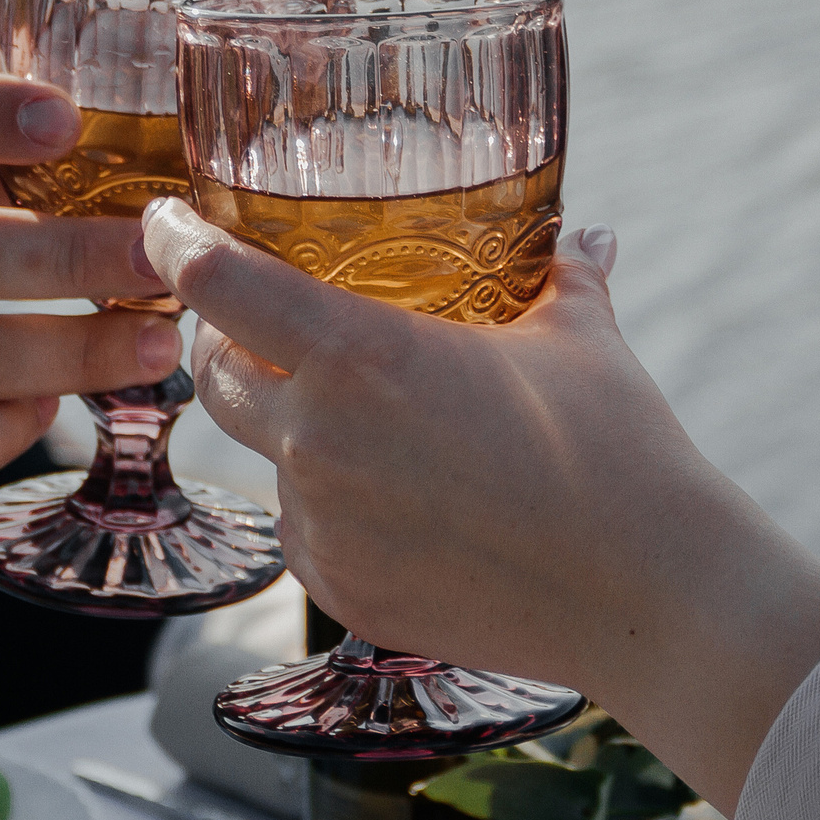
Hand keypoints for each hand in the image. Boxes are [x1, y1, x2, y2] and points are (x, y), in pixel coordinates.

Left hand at [142, 196, 819, 808]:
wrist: (651, 596)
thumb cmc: (619, 453)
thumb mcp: (582, 340)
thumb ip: (563, 276)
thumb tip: (585, 237)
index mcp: (358, 357)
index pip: (215, 284)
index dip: (177, 244)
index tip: (168, 224)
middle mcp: (317, 441)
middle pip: (214, 374)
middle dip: (223, 340)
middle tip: (262, 319)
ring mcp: (322, 526)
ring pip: (265, 458)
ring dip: (289, 430)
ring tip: (369, 420)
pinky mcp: (343, 592)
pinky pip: (307, 530)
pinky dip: (332, 506)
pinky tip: (403, 499)